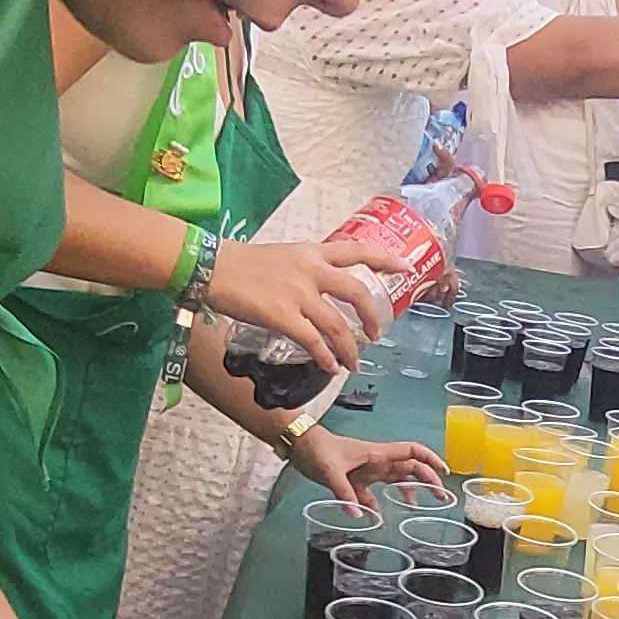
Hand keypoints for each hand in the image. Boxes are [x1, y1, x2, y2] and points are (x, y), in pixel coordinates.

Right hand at [207, 236, 401, 369]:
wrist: (212, 267)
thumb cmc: (240, 263)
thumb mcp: (281, 256)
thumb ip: (304, 269)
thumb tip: (316, 288)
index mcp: (311, 253)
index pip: (357, 251)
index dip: (385, 259)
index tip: (405, 267)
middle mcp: (311, 271)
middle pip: (356, 292)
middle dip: (371, 316)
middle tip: (377, 334)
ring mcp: (298, 294)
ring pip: (337, 324)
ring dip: (349, 348)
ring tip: (353, 364)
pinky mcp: (283, 316)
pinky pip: (314, 341)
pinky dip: (326, 357)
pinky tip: (330, 367)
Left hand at [292, 426, 445, 507]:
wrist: (299, 444)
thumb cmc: (317, 450)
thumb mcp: (330, 470)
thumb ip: (345, 492)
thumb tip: (361, 516)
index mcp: (377, 454)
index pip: (412, 452)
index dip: (430, 460)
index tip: (444, 472)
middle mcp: (377, 461)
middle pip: (409, 468)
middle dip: (427, 479)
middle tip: (440, 497)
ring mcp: (367, 470)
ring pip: (395, 480)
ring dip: (409, 491)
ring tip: (418, 507)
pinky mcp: (355, 479)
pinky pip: (372, 494)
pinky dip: (378, 505)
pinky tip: (378, 519)